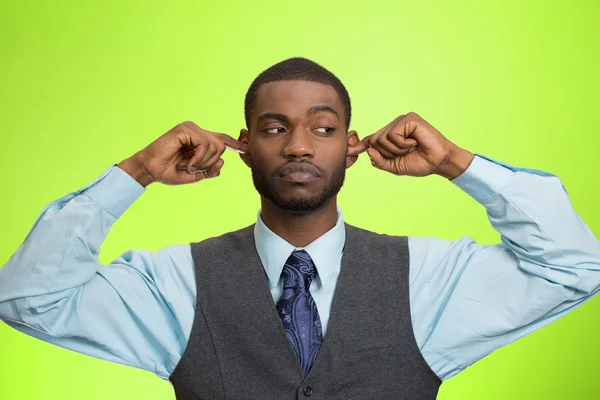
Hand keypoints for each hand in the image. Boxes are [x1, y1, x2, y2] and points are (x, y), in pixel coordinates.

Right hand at [117, 121, 248, 186]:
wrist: (150, 171)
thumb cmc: (170, 171)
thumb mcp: (195, 175)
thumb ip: (210, 170)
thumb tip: (223, 163)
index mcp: (200, 139)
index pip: (222, 139)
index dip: (235, 143)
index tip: (246, 149)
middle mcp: (197, 131)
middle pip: (221, 145)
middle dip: (210, 163)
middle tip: (194, 169)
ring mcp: (191, 128)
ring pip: (215, 146)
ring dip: (203, 163)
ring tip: (188, 167)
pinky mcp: (185, 129)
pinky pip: (204, 145)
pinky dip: (198, 159)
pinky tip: (188, 164)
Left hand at [347, 112, 473, 178]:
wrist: (438, 162)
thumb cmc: (419, 163)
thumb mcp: (394, 166)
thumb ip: (380, 161)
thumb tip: (369, 151)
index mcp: (389, 137)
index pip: (370, 140)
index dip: (359, 146)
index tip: (348, 151)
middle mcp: (393, 127)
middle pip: (374, 140)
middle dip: (386, 153)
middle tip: (403, 154)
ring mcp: (401, 121)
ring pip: (381, 139)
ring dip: (396, 150)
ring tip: (410, 148)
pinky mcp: (409, 119)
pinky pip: (393, 135)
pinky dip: (402, 144)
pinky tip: (414, 143)